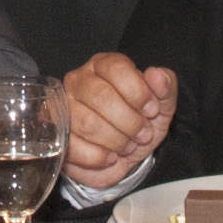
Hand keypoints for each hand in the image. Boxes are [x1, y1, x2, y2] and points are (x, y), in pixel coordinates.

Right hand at [61, 53, 172, 186]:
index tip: (152, 110)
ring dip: (116, 141)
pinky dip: (99, 157)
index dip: (138, 93)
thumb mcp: (161, 104)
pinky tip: (110, 157)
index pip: (116, 68)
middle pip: (100, 97)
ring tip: (127, 146)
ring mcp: (64, 107)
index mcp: (105, 65)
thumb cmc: (141, 121)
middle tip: (142, 134)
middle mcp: (79, 80)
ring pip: (87, 123)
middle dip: (129, 122)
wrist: (126, 152)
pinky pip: (74, 146)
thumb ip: (165, 86)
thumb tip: (156, 75)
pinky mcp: (57, 133)